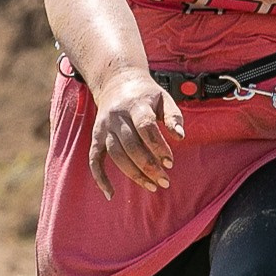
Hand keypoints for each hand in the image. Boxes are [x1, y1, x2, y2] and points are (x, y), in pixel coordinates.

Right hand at [89, 69, 185, 196]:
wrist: (116, 81)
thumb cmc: (146, 94)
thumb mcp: (164, 97)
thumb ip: (174, 115)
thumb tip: (181, 136)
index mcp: (135, 104)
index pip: (145, 127)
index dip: (158, 146)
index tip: (170, 163)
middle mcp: (117, 116)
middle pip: (131, 145)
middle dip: (148, 166)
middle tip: (165, 181)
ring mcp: (104, 127)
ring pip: (116, 155)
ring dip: (133, 174)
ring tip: (152, 186)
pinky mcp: (96, 137)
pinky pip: (94, 159)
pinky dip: (100, 178)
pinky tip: (111, 194)